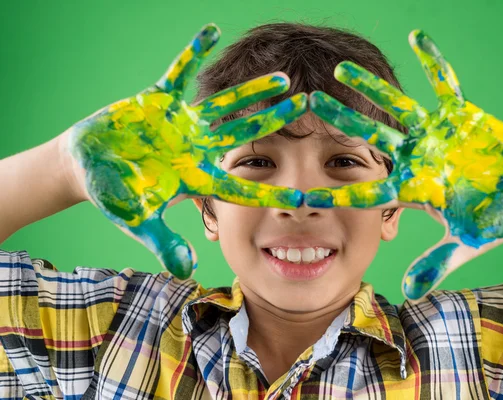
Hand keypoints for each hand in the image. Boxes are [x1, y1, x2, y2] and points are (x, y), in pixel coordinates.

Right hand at [67, 24, 306, 278]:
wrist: (87, 167)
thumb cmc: (115, 196)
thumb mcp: (139, 221)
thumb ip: (164, 242)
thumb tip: (186, 270)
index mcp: (197, 177)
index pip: (240, 184)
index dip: (270, 189)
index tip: (303, 192)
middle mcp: (197, 148)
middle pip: (243, 134)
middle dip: (274, 123)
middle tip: (307, 108)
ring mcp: (181, 123)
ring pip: (222, 105)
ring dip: (250, 91)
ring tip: (282, 77)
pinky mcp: (157, 100)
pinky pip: (177, 72)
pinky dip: (192, 53)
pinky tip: (212, 30)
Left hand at [306, 30, 502, 299]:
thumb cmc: (496, 220)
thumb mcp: (467, 243)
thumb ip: (436, 262)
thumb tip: (409, 292)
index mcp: (414, 187)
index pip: (369, 190)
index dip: (338, 192)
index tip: (303, 191)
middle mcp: (417, 156)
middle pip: (371, 137)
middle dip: (341, 122)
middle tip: (306, 106)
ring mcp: (436, 134)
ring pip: (398, 108)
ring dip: (372, 89)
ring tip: (341, 70)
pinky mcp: (462, 115)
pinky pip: (447, 84)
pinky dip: (436, 62)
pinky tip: (418, 37)